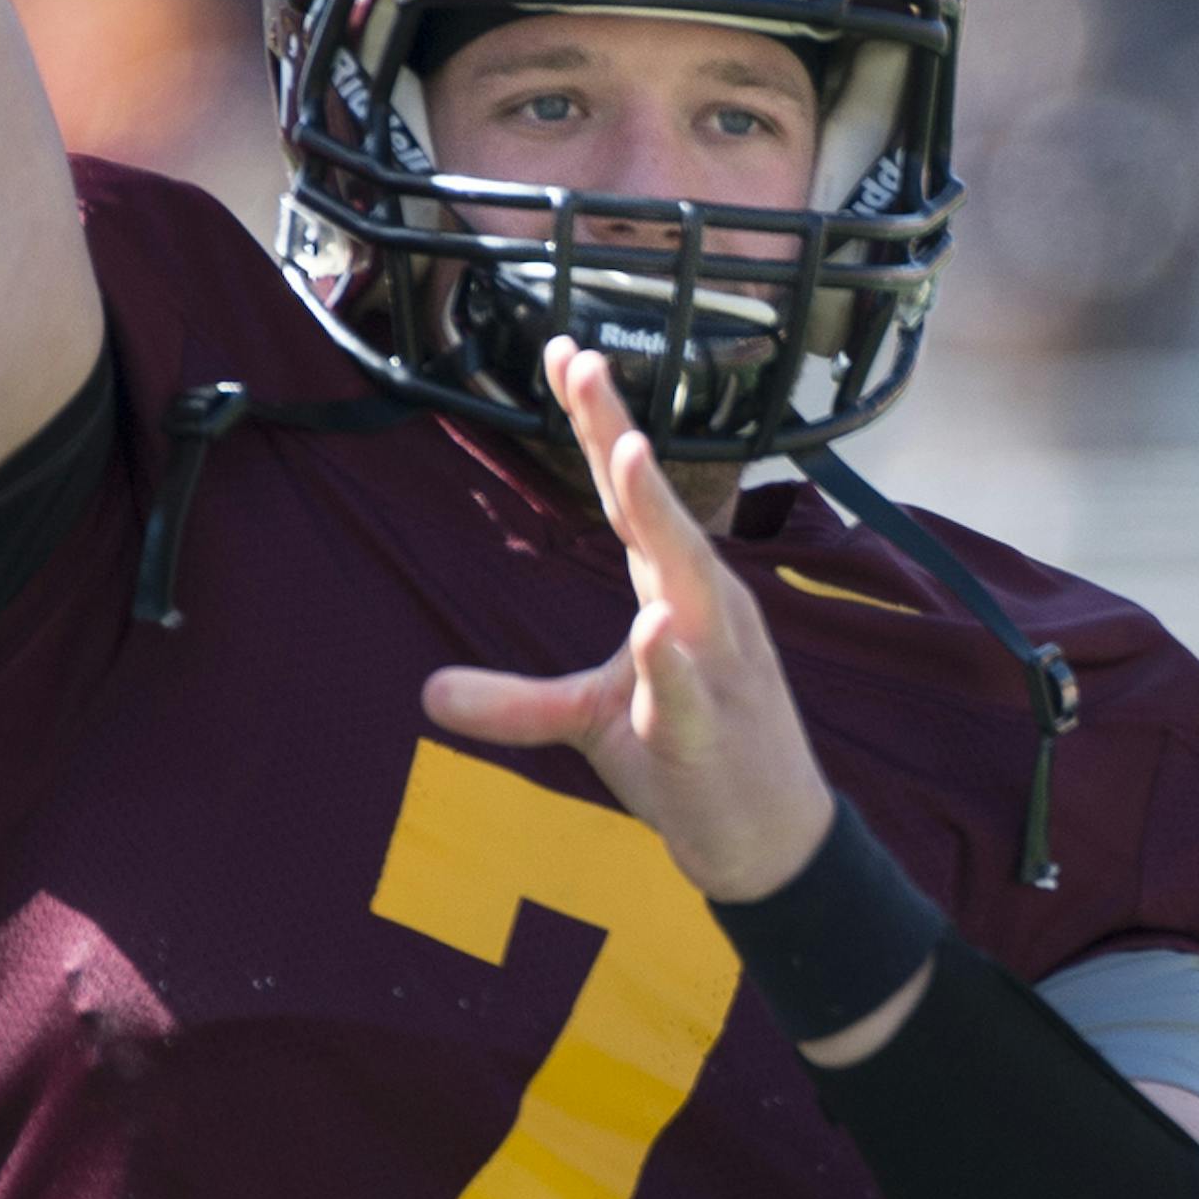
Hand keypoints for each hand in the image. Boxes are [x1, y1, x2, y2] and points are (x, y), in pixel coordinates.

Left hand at [422, 339, 835, 901]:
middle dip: (620, 436)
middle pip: (658, 509)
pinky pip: (689, 693)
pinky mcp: (713, 734)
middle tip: (583, 362)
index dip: (599, 424)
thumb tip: (428, 693)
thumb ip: (516, 703)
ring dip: (658, 517)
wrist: (770, 846)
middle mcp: (706, 610)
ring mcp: (716, 668)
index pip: (631, 496)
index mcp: (677, 592)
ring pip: (689, 581)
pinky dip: (672, 662)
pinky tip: (655, 629)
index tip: (565, 352)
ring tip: (624, 454)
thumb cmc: (692, 763)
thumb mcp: (590, 722)